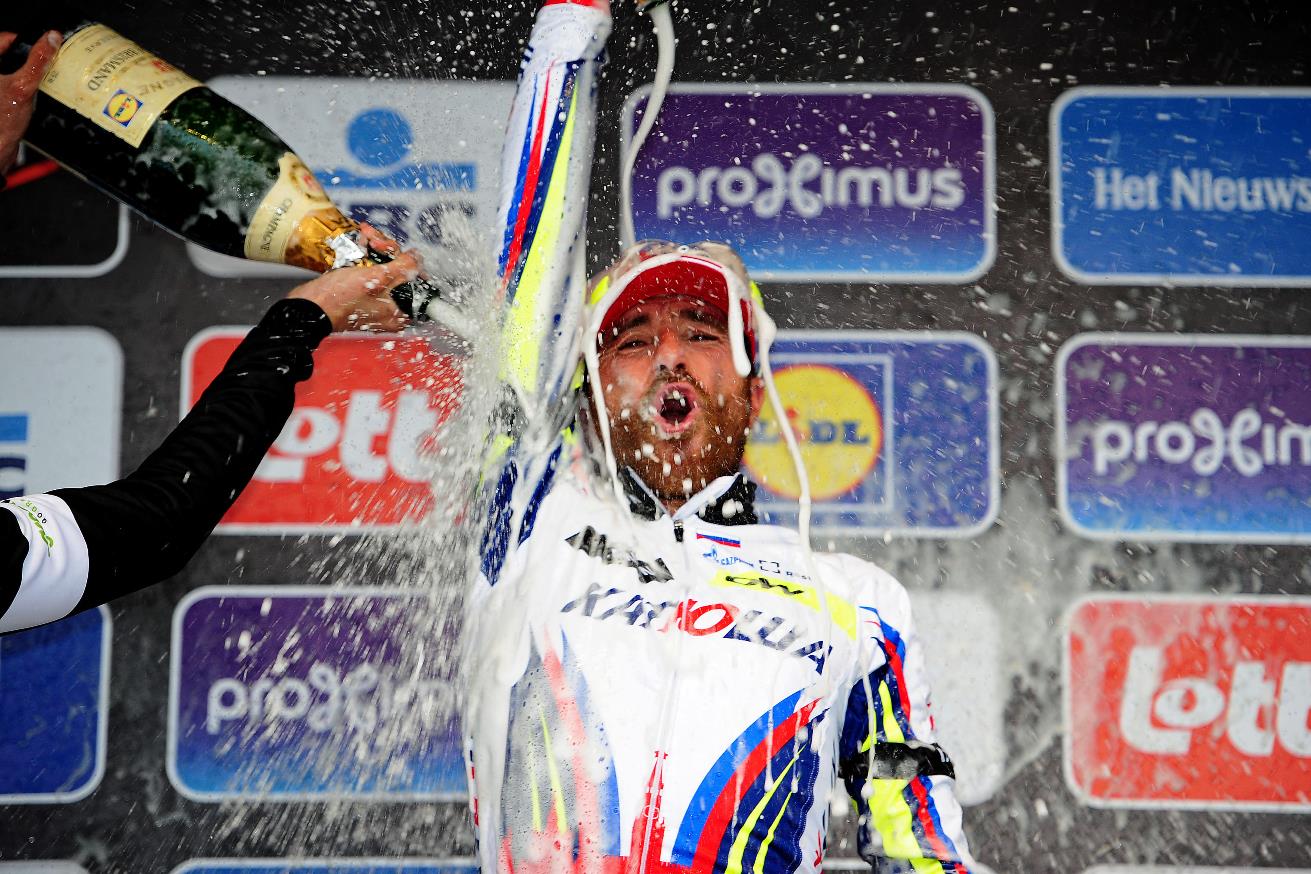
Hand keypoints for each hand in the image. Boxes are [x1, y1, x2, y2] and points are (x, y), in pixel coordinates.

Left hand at [0, 31, 61, 175]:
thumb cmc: (2, 121)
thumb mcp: (23, 86)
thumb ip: (38, 61)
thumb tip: (50, 39)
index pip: (3, 39)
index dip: (24, 42)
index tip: (41, 48)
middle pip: (9, 56)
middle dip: (28, 61)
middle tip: (44, 67)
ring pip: (12, 72)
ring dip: (28, 76)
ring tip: (40, 84)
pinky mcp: (1, 101)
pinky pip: (13, 87)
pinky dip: (24, 89)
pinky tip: (33, 98)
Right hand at [288, 224, 417, 331]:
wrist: (309, 305)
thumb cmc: (339, 300)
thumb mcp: (377, 279)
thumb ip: (403, 268)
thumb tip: (418, 259)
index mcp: (399, 313)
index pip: (419, 287)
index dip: (413, 267)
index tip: (405, 256)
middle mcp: (389, 308)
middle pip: (401, 272)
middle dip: (389, 251)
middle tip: (377, 243)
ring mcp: (374, 298)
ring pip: (385, 266)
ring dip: (377, 247)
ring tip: (366, 237)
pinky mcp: (360, 289)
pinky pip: (370, 268)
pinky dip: (365, 253)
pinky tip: (361, 241)